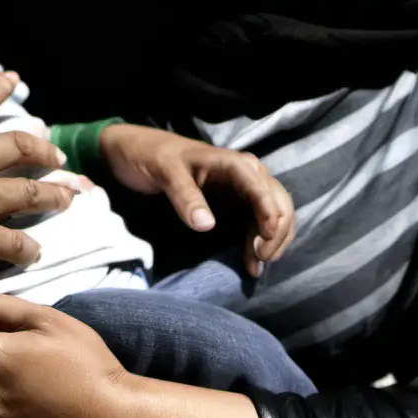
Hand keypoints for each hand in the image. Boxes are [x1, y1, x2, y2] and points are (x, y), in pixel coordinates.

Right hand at [0, 72, 75, 276]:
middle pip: (22, 146)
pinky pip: (16, 242)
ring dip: (54, 195)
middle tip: (58, 157)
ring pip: (32, 193)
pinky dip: (29, 249)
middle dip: (44, 150)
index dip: (0, 87)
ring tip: (68, 198)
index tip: (15, 79)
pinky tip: (35, 253)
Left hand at [100, 125, 293, 276]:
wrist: (139, 152)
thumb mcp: (164, 171)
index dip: (269, 215)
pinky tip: (252, 260)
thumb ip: (185, 195)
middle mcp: (246, 175)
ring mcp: (243, 190)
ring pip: (275, 214)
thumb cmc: (152, 155)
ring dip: (273, 240)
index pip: (261, 189)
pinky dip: (262, 241)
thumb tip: (207, 226)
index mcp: (233, 163)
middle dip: (276, 232)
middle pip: (278, 202)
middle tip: (257, 260)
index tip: (262, 244)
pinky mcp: (237, 204)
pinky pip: (260, 221)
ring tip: (256, 265)